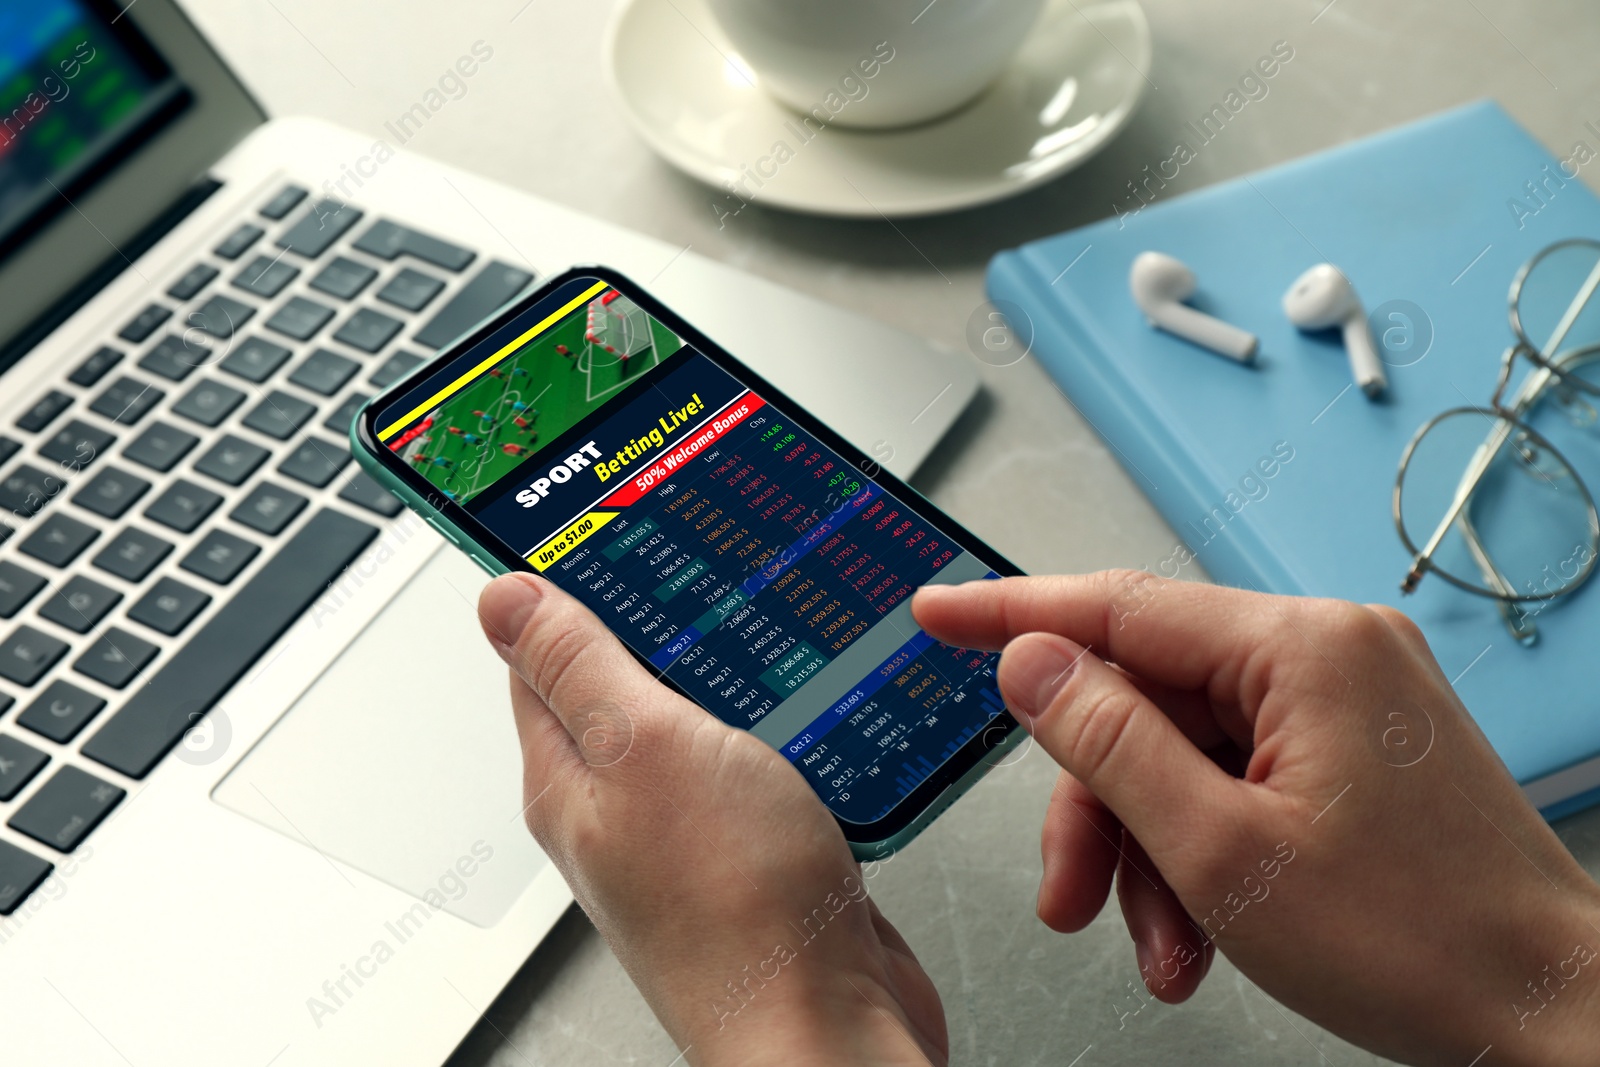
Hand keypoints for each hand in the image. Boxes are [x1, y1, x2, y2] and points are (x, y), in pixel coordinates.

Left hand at [479, 572, 946, 1066]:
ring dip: (729, 670)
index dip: (562, 584)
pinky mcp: (760, 847)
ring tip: (760, 614)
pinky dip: (780, 722)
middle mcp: (622, 804)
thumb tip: (502, 597)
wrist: (828, 1027)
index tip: (596, 520)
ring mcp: (693, 828)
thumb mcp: (645, 746)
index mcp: (570, 776)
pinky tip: (810, 698)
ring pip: (699, 719)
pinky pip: (759, 761)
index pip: (539, 655)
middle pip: (624, 681)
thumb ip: (579, 667)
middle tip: (699, 555)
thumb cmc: (736, 908)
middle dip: (660, 618)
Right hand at [913, 572, 1599, 1066]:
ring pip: (1185, 750)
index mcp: (1301, 648)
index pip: (1117, 605)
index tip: (938, 611)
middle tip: (1070, 894)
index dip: (1010, 613)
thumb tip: (1032, 663)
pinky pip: (1237, 774)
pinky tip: (1200, 933)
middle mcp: (1328, 651)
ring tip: (1159, 946)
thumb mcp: (1220, 852)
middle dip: (1098, 806)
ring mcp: (1346, 699)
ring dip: (1150, 850)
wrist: (1552, 1013)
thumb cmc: (1423, 943)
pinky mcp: (1353, 747)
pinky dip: (1203, 850)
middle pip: (1146, 700)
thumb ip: (1109, 742)